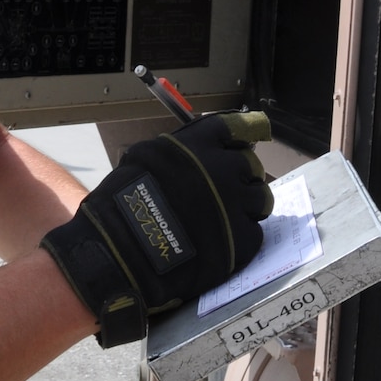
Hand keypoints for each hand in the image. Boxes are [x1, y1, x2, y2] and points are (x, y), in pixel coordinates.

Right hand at [40, 112, 272, 346]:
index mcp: (198, 146)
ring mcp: (235, 205)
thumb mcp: (146, 158)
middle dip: (243, 175)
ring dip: (248, 205)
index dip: (249, 130)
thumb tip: (203, 151)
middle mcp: (222, 170)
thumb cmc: (122, 204)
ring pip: (261, 199)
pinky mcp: (241, 240)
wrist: (119, 252)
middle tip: (227, 191)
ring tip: (229, 217)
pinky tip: (222, 241)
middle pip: (251, 165)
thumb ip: (182, 152)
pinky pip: (254, 232)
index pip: (237, 128)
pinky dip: (241, 235)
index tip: (258, 132)